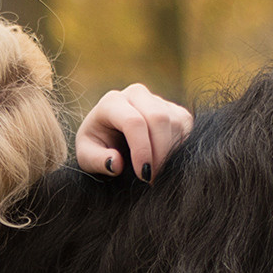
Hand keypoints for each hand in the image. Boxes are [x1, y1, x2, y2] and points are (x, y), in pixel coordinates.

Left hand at [75, 84, 193, 181]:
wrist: (110, 138)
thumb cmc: (97, 148)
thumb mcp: (86, 157)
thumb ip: (96, 161)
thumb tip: (116, 163)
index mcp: (111, 102)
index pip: (133, 122)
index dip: (142, 150)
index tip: (143, 176)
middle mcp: (135, 94)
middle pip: (158, 118)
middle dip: (159, 152)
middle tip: (153, 179)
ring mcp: (157, 99)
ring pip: (175, 123)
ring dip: (170, 153)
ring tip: (156, 173)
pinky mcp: (174, 109)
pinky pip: (186, 126)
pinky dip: (180, 147)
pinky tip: (166, 162)